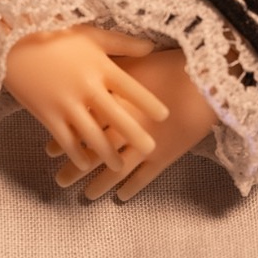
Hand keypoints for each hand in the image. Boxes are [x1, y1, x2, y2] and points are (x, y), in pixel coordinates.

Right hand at [4, 26, 168, 175]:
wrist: (12, 42)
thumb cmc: (55, 34)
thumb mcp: (90, 35)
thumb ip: (122, 43)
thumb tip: (151, 48)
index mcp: (99, 66)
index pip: (130, 87)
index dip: (148, 102)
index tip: (164, 116)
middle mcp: (86, 87)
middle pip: (116, 116)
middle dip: (134, 134)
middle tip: (151, 149)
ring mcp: (66, 103)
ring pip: (91, 134)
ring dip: (106, 153)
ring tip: (119, 166)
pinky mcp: (46, 114)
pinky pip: (65, 139)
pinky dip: (75, 153)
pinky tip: (84, 164)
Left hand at [46, 46, 218, 201]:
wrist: (207, 79)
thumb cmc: (169, 64)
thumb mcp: (134, 60)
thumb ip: (110, 67)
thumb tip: (86, 64)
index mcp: (115, 103)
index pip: (83, 126)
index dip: (66, 139)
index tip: (50, 150)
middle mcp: (125, 127)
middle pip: (94, 151)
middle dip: (75, 168)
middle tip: (59, 182)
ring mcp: (145, 144)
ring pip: (116, 169)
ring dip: (99, 184)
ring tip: (87, 196)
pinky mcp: (166, 155)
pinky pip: (145, 177)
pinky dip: (133, 188)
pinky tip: (121, 197)